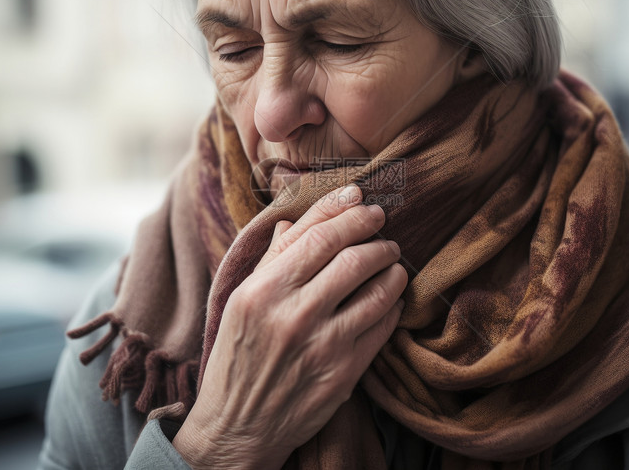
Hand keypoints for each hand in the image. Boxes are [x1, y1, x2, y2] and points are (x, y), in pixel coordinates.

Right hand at [173, 184, 407, 469]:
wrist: (237, 427)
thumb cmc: (236, 358)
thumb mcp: (241, 302)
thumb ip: (271, 260)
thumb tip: (294, 221)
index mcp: (262, 291)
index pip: (317, 235)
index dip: (346, 211)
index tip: (363, 200)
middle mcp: (293, 314)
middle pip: (352, 257)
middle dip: (376, 236)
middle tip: (384, 230)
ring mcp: (322, 345)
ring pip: (376, 289)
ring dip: (392, 268)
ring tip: (392, 262)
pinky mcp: (344, 373)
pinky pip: (382, 326)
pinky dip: (392, 305)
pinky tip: (389, 298)